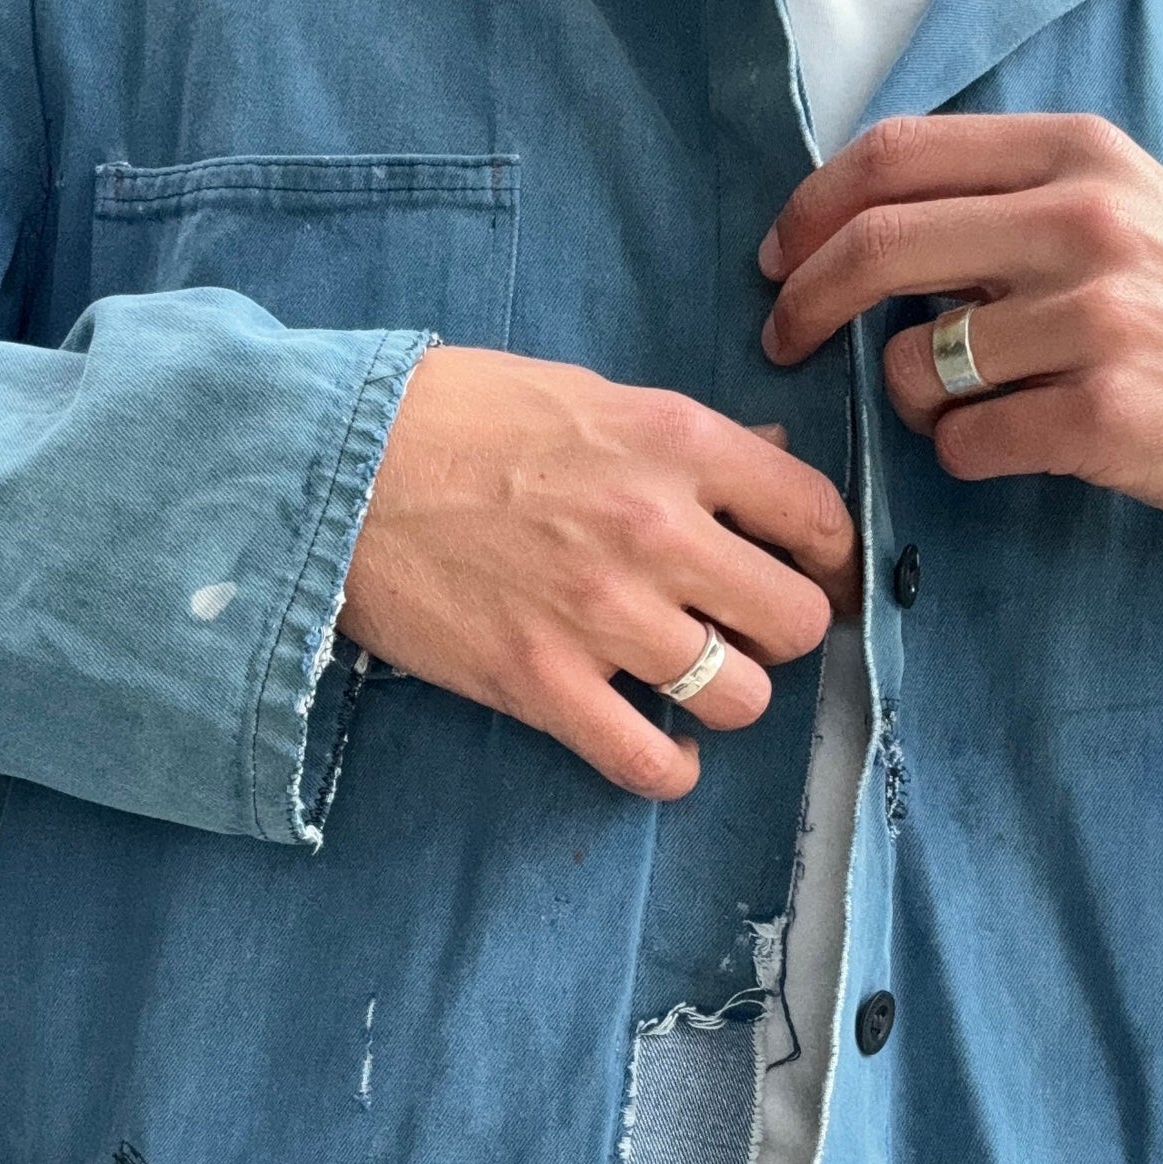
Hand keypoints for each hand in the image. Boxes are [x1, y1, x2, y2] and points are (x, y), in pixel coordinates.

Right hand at [340, 345, 860, 800]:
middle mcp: (656, 531)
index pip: (817, 515)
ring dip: (726, 696)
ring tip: (690, 679)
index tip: (816, 576)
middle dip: (781, 630)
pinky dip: (669, 769)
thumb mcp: (584, 394)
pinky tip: (660, 748)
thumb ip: (682, 438)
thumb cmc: (452, 416)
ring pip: (740, 697)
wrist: (333, 470)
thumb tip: (766, 458)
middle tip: (742, 628)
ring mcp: (602, 616)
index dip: (829, 556)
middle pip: (795, 621)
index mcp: (676, 443)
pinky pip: (650, 762)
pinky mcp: (543, 684)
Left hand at [757, 110, 1162, 536]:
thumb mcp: (1116, 208)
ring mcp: (1097, 320)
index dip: (810, 209)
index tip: (778, 258)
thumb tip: (849, 224)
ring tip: (966, 403)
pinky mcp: (1102, 416)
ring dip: (909, 399)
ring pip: (914, 364)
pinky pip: (961, 443)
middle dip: (804, 302)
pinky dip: (961, 453)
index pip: (896, 154)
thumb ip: (999, 197)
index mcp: (1077, 154)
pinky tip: (1014, 442)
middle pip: (878, 246)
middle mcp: (1087, 222)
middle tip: (783, 341)